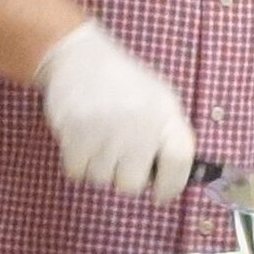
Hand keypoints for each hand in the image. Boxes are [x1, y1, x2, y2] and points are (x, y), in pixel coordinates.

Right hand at [35, 20, 199, 198]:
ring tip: (99, 139)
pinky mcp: (74, 133)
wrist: (79, 59)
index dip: (171, 186)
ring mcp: (106, 130)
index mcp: (166, 113)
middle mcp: (139, 123)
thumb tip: (170, 183)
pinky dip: (77, 162)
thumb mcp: (159, 102)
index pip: (179, 162)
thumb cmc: (124, 86)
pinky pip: (77, 173)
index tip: (161, 194)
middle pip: (132, 184)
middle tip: (119, 156)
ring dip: (98, 167)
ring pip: (102, 180)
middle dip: (124, 176)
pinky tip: (81, 139)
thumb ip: (169, 138)